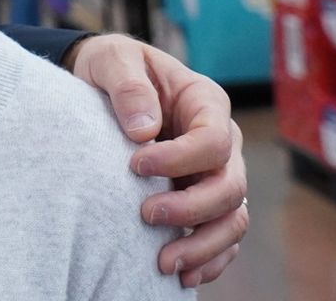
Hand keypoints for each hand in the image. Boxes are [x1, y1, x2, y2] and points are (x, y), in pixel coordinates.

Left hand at [68, 34, 248, 286]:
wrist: (103, 83)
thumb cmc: (113, 67)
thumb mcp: (114, 60)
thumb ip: (128, 87)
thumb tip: (144, 131)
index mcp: (205, 102)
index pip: (214, 140)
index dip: (180, 159)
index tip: (135, 165)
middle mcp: (221, 142)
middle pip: (230, 186)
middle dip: (191, 208)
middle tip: (144, 215)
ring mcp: (216, 173)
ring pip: (232, 218)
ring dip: (203, 245)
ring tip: (163, 263)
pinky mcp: (203, 199)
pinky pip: (222, 237)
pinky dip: (209, 259)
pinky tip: (183, 276)